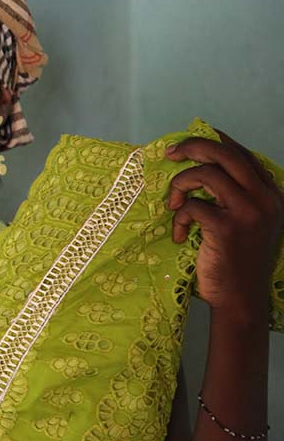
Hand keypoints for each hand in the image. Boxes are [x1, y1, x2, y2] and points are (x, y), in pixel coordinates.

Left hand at [165, 129, 283, 323]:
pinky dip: (178, 218)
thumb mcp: (246, 222)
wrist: (241, 298)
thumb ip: (235, 195)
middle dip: (192, 147)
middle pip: (224, 154)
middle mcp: (264, 197)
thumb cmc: (237, 260)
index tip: (188, 144)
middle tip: (170, 154)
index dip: (213, 142)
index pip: (242, 154)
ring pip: (205, 174)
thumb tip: (202, 165)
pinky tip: (180, 235)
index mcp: (270, 193)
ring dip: (180, 185)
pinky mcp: (226, 227)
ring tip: (173, 204)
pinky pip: (192, 206)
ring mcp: (248, 211)